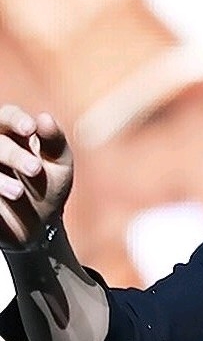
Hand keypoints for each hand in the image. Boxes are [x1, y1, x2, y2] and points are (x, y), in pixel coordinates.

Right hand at [0, 105, 72, 249]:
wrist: (39, 225)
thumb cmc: (50, 186)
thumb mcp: (59, 164)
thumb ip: (54, 141)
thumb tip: (44, 117)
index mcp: (14, 134)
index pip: (7, 115)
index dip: (15, 119)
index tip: (30, 128)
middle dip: (13, 154)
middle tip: (35, 170)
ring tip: (18, 192)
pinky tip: (3, 200)